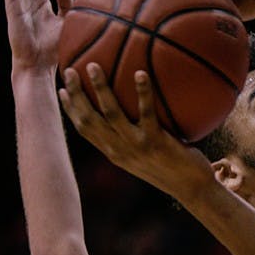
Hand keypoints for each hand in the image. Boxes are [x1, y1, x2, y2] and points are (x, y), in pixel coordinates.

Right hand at [58, 65, 215, 200]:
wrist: (193, 189)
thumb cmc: (174, 169)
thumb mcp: (147, 156)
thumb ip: (135, 138)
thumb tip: (134, 115)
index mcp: (114, 153)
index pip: (84, 130)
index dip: (70, 110)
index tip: (62, 90)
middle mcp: (119, 151)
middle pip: (88, 120)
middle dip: (76, 94)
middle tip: (70, 70)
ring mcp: (136, 147)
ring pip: (110, 114)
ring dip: (100, 88)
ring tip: (94, 65)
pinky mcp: (156, 142)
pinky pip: (146, 112)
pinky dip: (142, 92)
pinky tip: (140, 73)